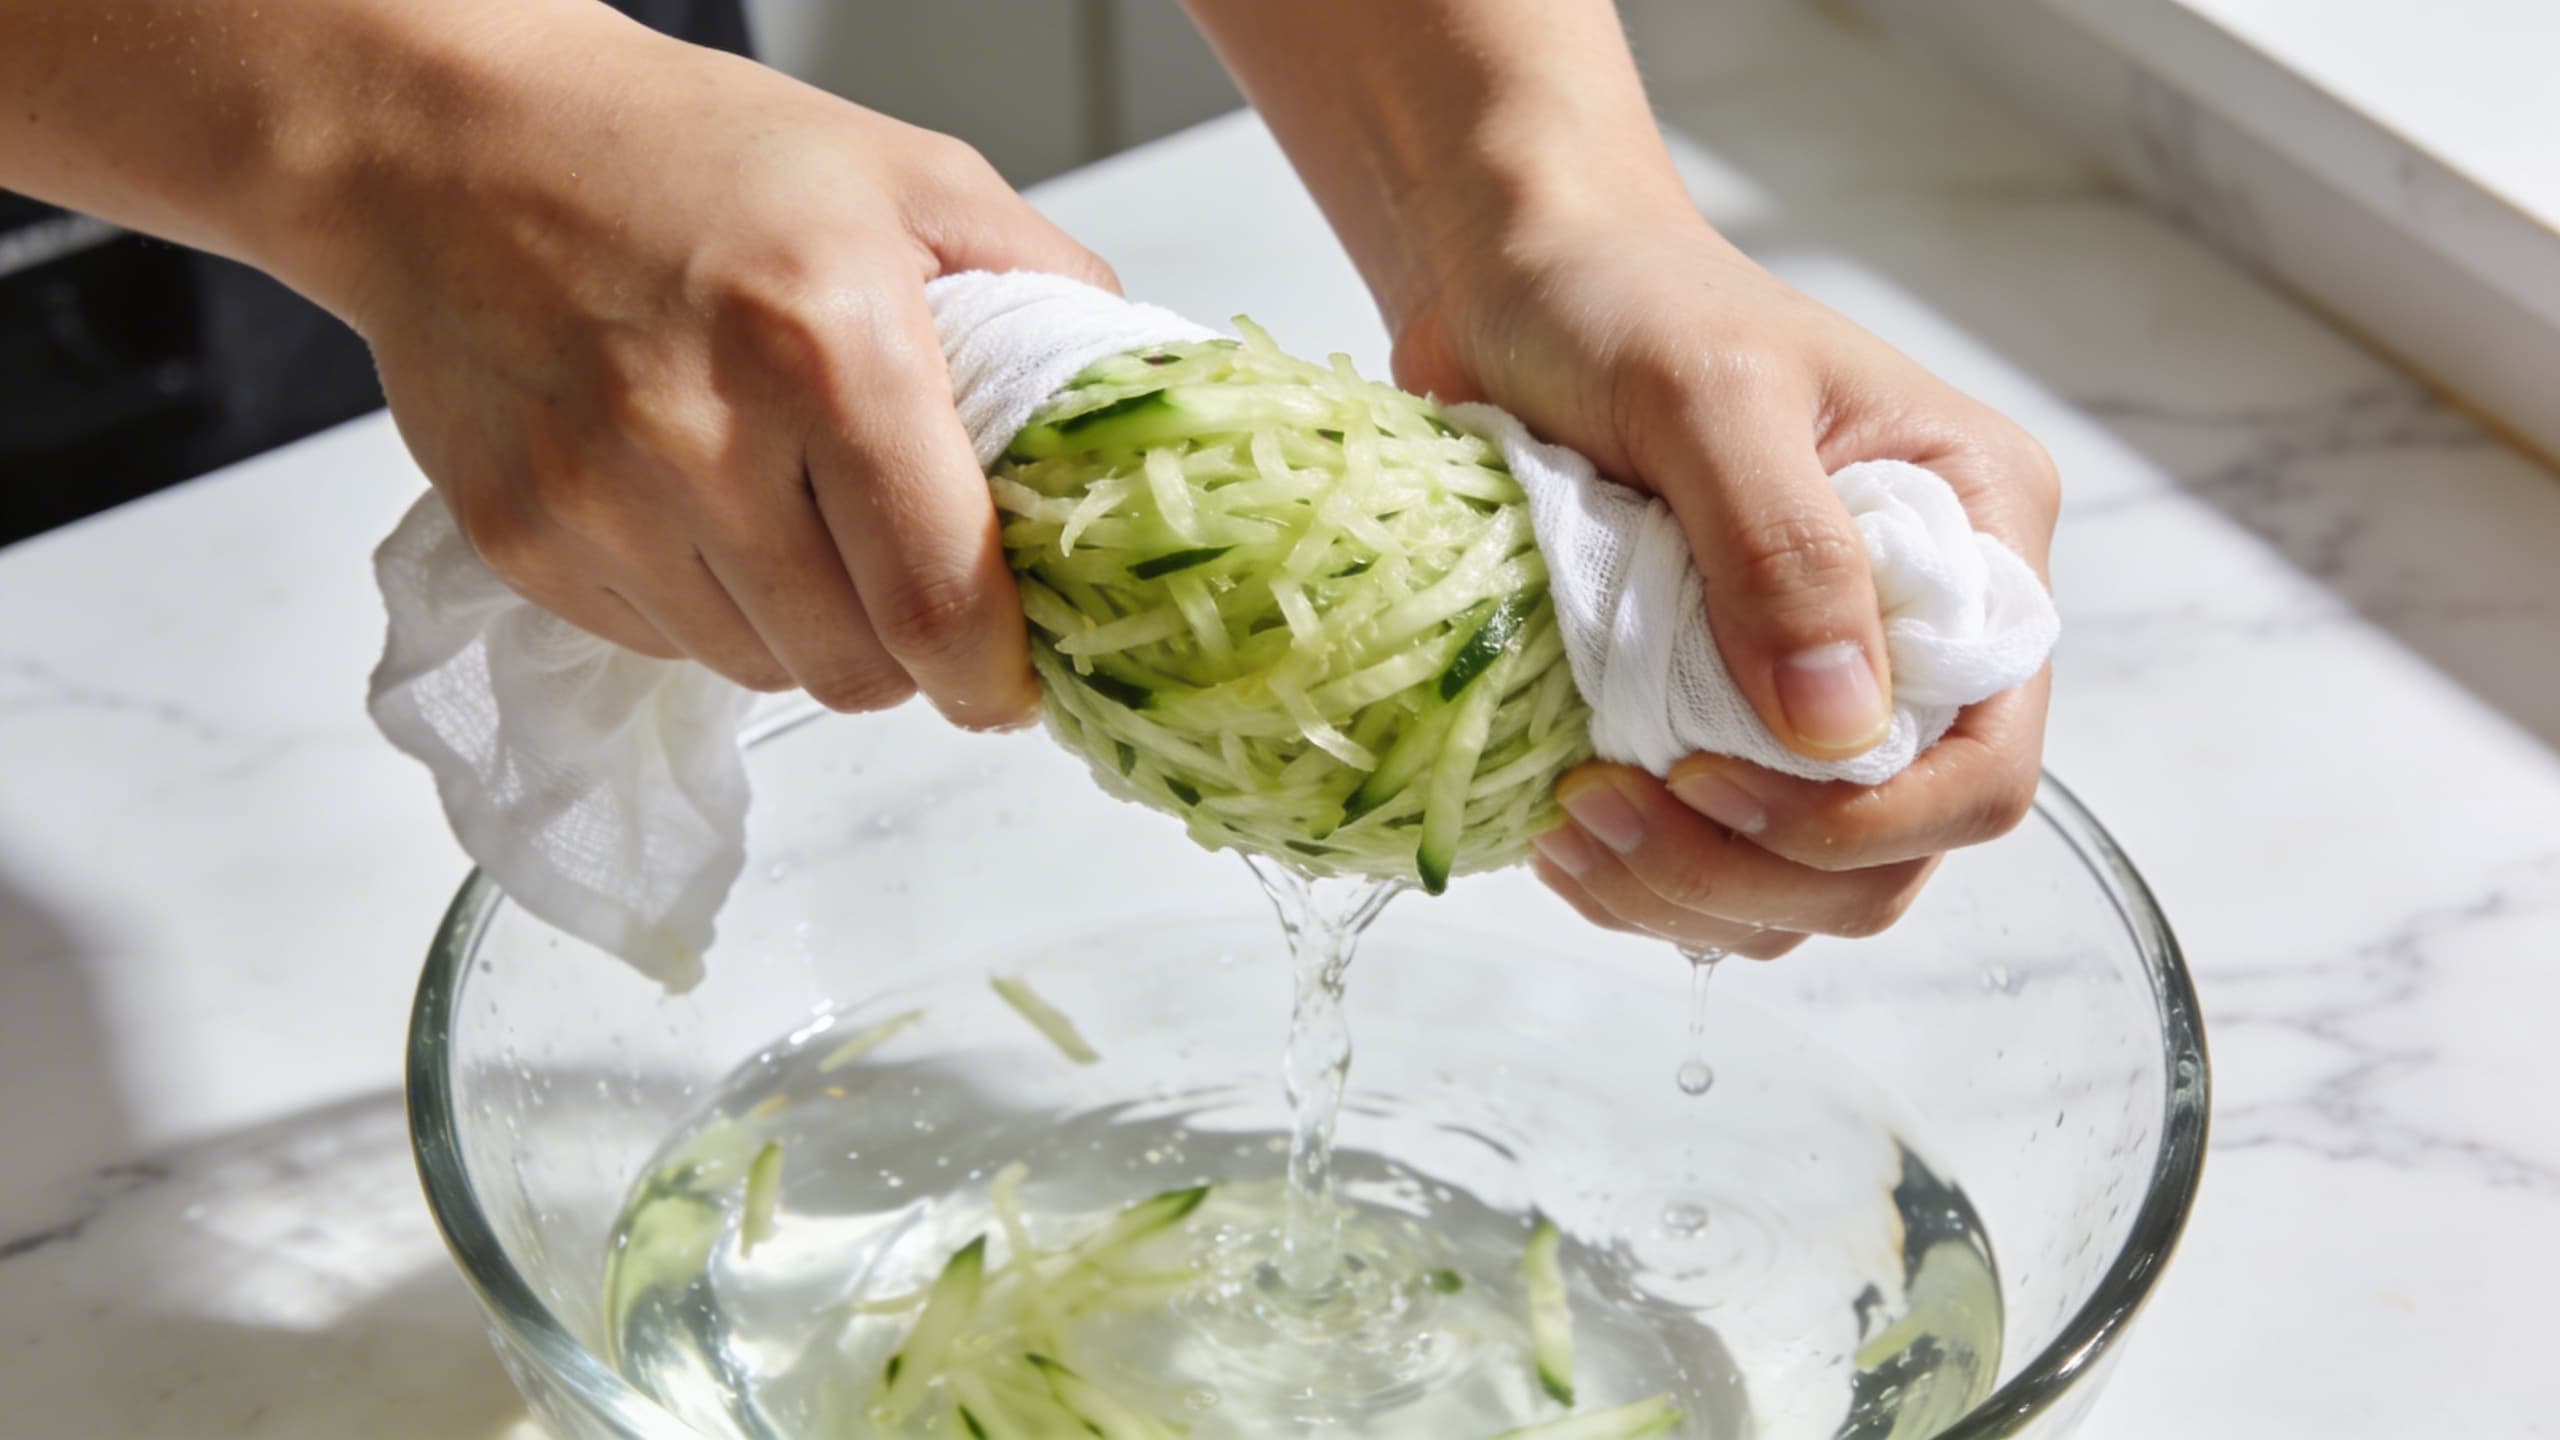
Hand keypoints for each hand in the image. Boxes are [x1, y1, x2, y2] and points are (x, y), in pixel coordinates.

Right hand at [319, 10, 1112, 724]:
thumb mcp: (909, 177)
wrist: (456, 141)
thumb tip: (1123, 411)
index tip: (1014, 675)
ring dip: (810, 630)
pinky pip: (668, 646)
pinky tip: (705, 507)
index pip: (939, 605)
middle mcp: (701, 437)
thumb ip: (1040, 291)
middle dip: (909, 651)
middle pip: (857, 669)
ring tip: (799, 517)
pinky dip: (711, 608)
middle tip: (913, 577)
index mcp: (825, 345)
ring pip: (765, 673)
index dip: (995, 675)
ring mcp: (597, 501)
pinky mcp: (524, 541)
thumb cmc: (687, 150)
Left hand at [1391, 200, 2057, 957]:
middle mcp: (1913, 635)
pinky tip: (1562, 835)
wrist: (1515, 281)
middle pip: (1892, 854)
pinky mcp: (1716, 719)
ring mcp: (1813, 687)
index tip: (1705, 779)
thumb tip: (1835, 727)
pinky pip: (1716, 865)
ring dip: (1684, 893)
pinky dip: (1643, 882)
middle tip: (1601, 811)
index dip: (1862, 820)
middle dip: (1752, 872)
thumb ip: (1782, 549)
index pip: (1985, 757)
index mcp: (1972, 538)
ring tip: (1569, 826)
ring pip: (1801, 888)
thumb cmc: (1623, 299)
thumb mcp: (1709, 395)